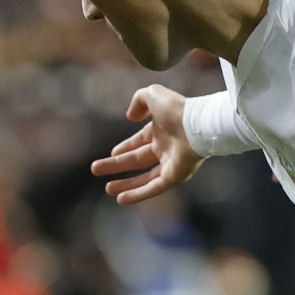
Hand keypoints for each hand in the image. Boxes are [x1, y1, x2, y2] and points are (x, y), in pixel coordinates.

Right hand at [89, 85, 203, 206]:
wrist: (197, 125)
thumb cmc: (177, 109)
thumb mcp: (153, 94)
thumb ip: (139, 100)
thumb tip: (129, 117)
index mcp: (161, 131)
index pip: (139, 142)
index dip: (124, 148)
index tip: (111, 153)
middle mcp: (166, 148)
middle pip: (137, 160)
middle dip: (116, 166)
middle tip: (96, 170)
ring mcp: (171, 164)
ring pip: (144, 178)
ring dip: (126, 184)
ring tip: (108, 190)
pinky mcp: (175, 177)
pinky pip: (153, 188)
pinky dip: (138, 194)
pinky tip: (121, 199)